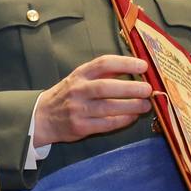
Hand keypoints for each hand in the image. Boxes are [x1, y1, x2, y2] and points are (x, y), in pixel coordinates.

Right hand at [32, 55, 151, 145]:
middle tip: (148, 89)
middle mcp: (78, 90)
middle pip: (106, 87)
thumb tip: (134, 68)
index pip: (103, 64)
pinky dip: (122, 120)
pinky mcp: (80, 127)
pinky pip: (106, 124)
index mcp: (80, 74)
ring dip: (131, 106)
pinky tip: (132, 117)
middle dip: (130, 88)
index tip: (143, 66)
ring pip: (108, 107)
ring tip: (146, 105)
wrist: (42, 117)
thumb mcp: (81, 78)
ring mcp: (78, 109)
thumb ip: (104, 73)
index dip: (125, 63)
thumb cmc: (68, 95)